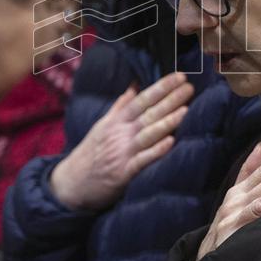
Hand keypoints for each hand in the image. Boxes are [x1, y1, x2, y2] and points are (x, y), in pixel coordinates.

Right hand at [51, 72, 192, 210]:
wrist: (71, 183)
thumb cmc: (91, 152)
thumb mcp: (102, 125)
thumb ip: (121, 106)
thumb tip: (135, 84)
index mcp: (116, 121)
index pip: (142, 99)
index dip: (161, 87)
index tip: (179, 76)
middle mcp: (120, 134)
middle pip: (148, 113)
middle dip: (170, 99)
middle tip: (189, 86)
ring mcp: (122, 153)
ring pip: (147, 134)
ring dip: (167, 122)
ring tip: (186, 110)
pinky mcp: (123, 174)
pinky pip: (142, 160)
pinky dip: (156, 151)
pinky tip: (171, 142)